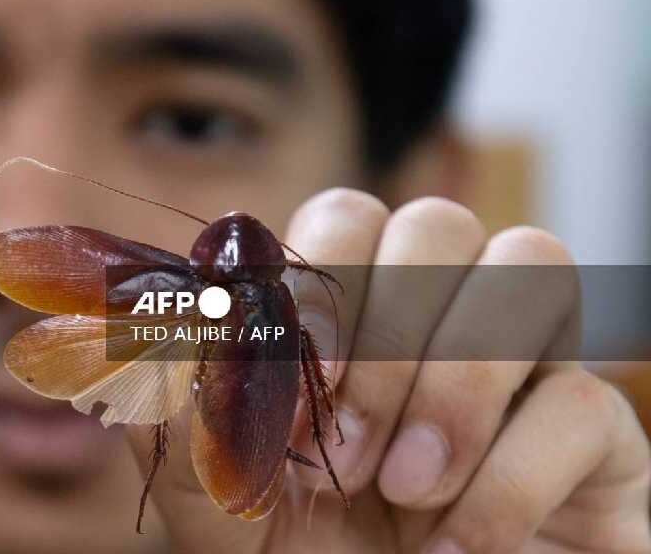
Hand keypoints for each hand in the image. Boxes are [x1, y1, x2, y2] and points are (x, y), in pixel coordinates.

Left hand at [131, 189, 650, 552]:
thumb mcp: (223, 501)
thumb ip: (181, 414)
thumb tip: (142, 330)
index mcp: (350, 318)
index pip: (343, 221)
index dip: (320, 283)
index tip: (293, 378)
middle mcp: (439, 322)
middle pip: (437, 223)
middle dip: (387, 335)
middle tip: (349, 449)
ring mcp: (526, 367)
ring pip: (527, 265)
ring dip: (456, 383)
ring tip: (406, 488)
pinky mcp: (600, 436)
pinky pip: (581, 399)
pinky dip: (508, 478)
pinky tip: (455, 546)